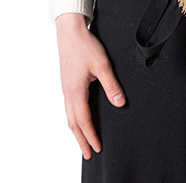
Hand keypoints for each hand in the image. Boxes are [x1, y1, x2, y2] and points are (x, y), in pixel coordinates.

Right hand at [56, 13, 125, 159]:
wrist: (70, 30)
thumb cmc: (85, 45)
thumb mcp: (102, 65)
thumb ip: (111, 85)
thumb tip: (120, 103)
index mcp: (75, 91)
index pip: (84, 121)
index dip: (91, 136)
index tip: (97, 148)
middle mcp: (68, 92)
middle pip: (73, 123)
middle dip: (81, 140)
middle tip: (88, 154)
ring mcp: (65, 88)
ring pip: (69, 116)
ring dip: (76, 130)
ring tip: (83, 140)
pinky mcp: (66, 82)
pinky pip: (68, 106)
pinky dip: (73, 118)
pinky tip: (79, 117)